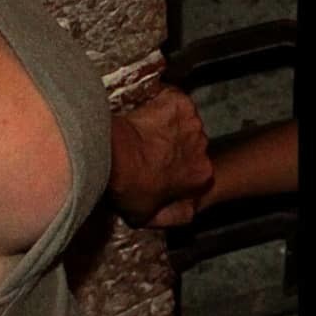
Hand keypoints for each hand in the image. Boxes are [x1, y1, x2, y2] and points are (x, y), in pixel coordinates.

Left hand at [107, 87, 212, 227]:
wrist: (112, 155)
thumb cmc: (127, 185)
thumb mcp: (144, 217)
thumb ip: (167, 217)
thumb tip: (175, 213)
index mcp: (201, 176)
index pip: (195, 171)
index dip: (176, 168)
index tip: (157, 167)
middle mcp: (203, 147)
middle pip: (189, 143)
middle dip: (172, 144)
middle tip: (145, 147)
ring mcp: (191, 121)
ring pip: (180, 120)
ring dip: (163, 123)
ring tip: (139, 131)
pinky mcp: (177, 101)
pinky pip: (169, 98)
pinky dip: (157, 102)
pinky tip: (139, 112)